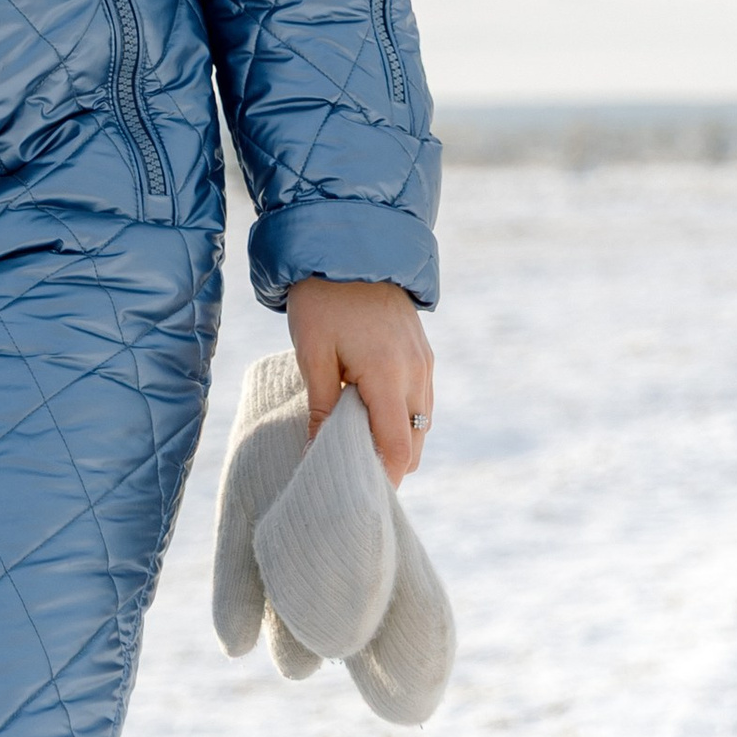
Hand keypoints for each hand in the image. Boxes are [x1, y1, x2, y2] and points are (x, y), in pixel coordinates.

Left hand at [286, 273, 434, 483]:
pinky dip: (402, 414)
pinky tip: (370, 412)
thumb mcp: (313, 352)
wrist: (347, 239)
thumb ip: (321, 407)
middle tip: (353, 474)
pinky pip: (420, 398)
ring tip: (357, 444)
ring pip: (421, 422)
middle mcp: (416, 372)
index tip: (360, 497)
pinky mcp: (422, 350)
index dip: (383, 479)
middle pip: (415, 442)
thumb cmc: (322, 297)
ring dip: (397, 438)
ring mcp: (424, 361)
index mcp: (389, 376)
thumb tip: (317, 457)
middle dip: (389, 463)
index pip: (398, 450)